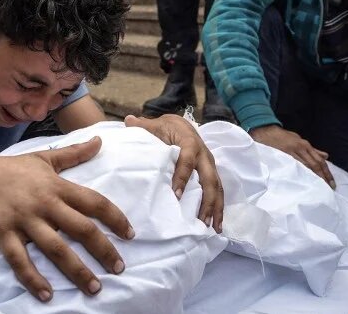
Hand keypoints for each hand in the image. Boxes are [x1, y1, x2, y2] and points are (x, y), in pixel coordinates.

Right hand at [0, 137, 133, 301]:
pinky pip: (20, 260)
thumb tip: (99, 140)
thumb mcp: (45, 158)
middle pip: (81, 228)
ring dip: (77, 270)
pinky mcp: (3, 233)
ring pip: (56, 249)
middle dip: (104, 249)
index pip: (94, 202)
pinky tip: (47, 295)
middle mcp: (45, 203)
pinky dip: (33, 278)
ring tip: (94, 288)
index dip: (115, 218)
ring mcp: (24, 219)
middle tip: (119, 268)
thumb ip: (74, 153)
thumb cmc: (12, 169)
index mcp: (57, 186)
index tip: (130, 234)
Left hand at [124, 114, 223, 231]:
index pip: (187, 161)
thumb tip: (128, 121)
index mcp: (190, 142)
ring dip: (216, 208)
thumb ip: (143, 126)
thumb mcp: (155, 125)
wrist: (181, 125)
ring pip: (217, 187)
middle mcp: (204, 154)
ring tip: (211, 227)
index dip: (183, 177)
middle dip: (207, 200)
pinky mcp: (211, 173)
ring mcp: (209, 165)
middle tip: (201, 220)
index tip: (176, 194)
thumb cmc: (166, 128)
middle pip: (209, 179)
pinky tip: (216, 225)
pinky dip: (218, 208)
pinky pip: (217, 191)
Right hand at [250, 125, 335, 188]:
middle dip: (324, 176)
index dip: (326, 172)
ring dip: (315, 177)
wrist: (266, 132)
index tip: (332, 182)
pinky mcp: (284, 157)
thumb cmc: (283, 137)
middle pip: (315, 164)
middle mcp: (301, 149)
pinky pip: (295, 167)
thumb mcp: (299, 140)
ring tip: (321, 187)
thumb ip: (312, 150)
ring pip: (307, 166)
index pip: (319, 160)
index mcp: (305, 145)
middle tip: (330, 187)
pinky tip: (306, 181)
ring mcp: (292, 153)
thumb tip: (325, 156)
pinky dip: (302, 174)